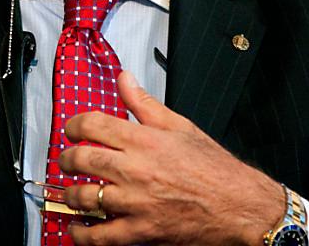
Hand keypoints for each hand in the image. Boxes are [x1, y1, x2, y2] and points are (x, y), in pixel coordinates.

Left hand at [59, 71, 283, 245]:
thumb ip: (144, 103)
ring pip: (85, 197)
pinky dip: (83, 234)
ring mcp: (137, 202)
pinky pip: (101, 236)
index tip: (71, 130)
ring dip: (70, 195)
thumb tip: (124, 79)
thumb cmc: (215, 169)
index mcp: (144, 141)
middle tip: (67, 162)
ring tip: (71, 192)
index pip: (92, 124)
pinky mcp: (143, 231)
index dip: (74, 125)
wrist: (242, 207)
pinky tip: (78, 228)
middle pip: (82, 160)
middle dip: (66, 160)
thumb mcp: (180, 126)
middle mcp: (136, 170)